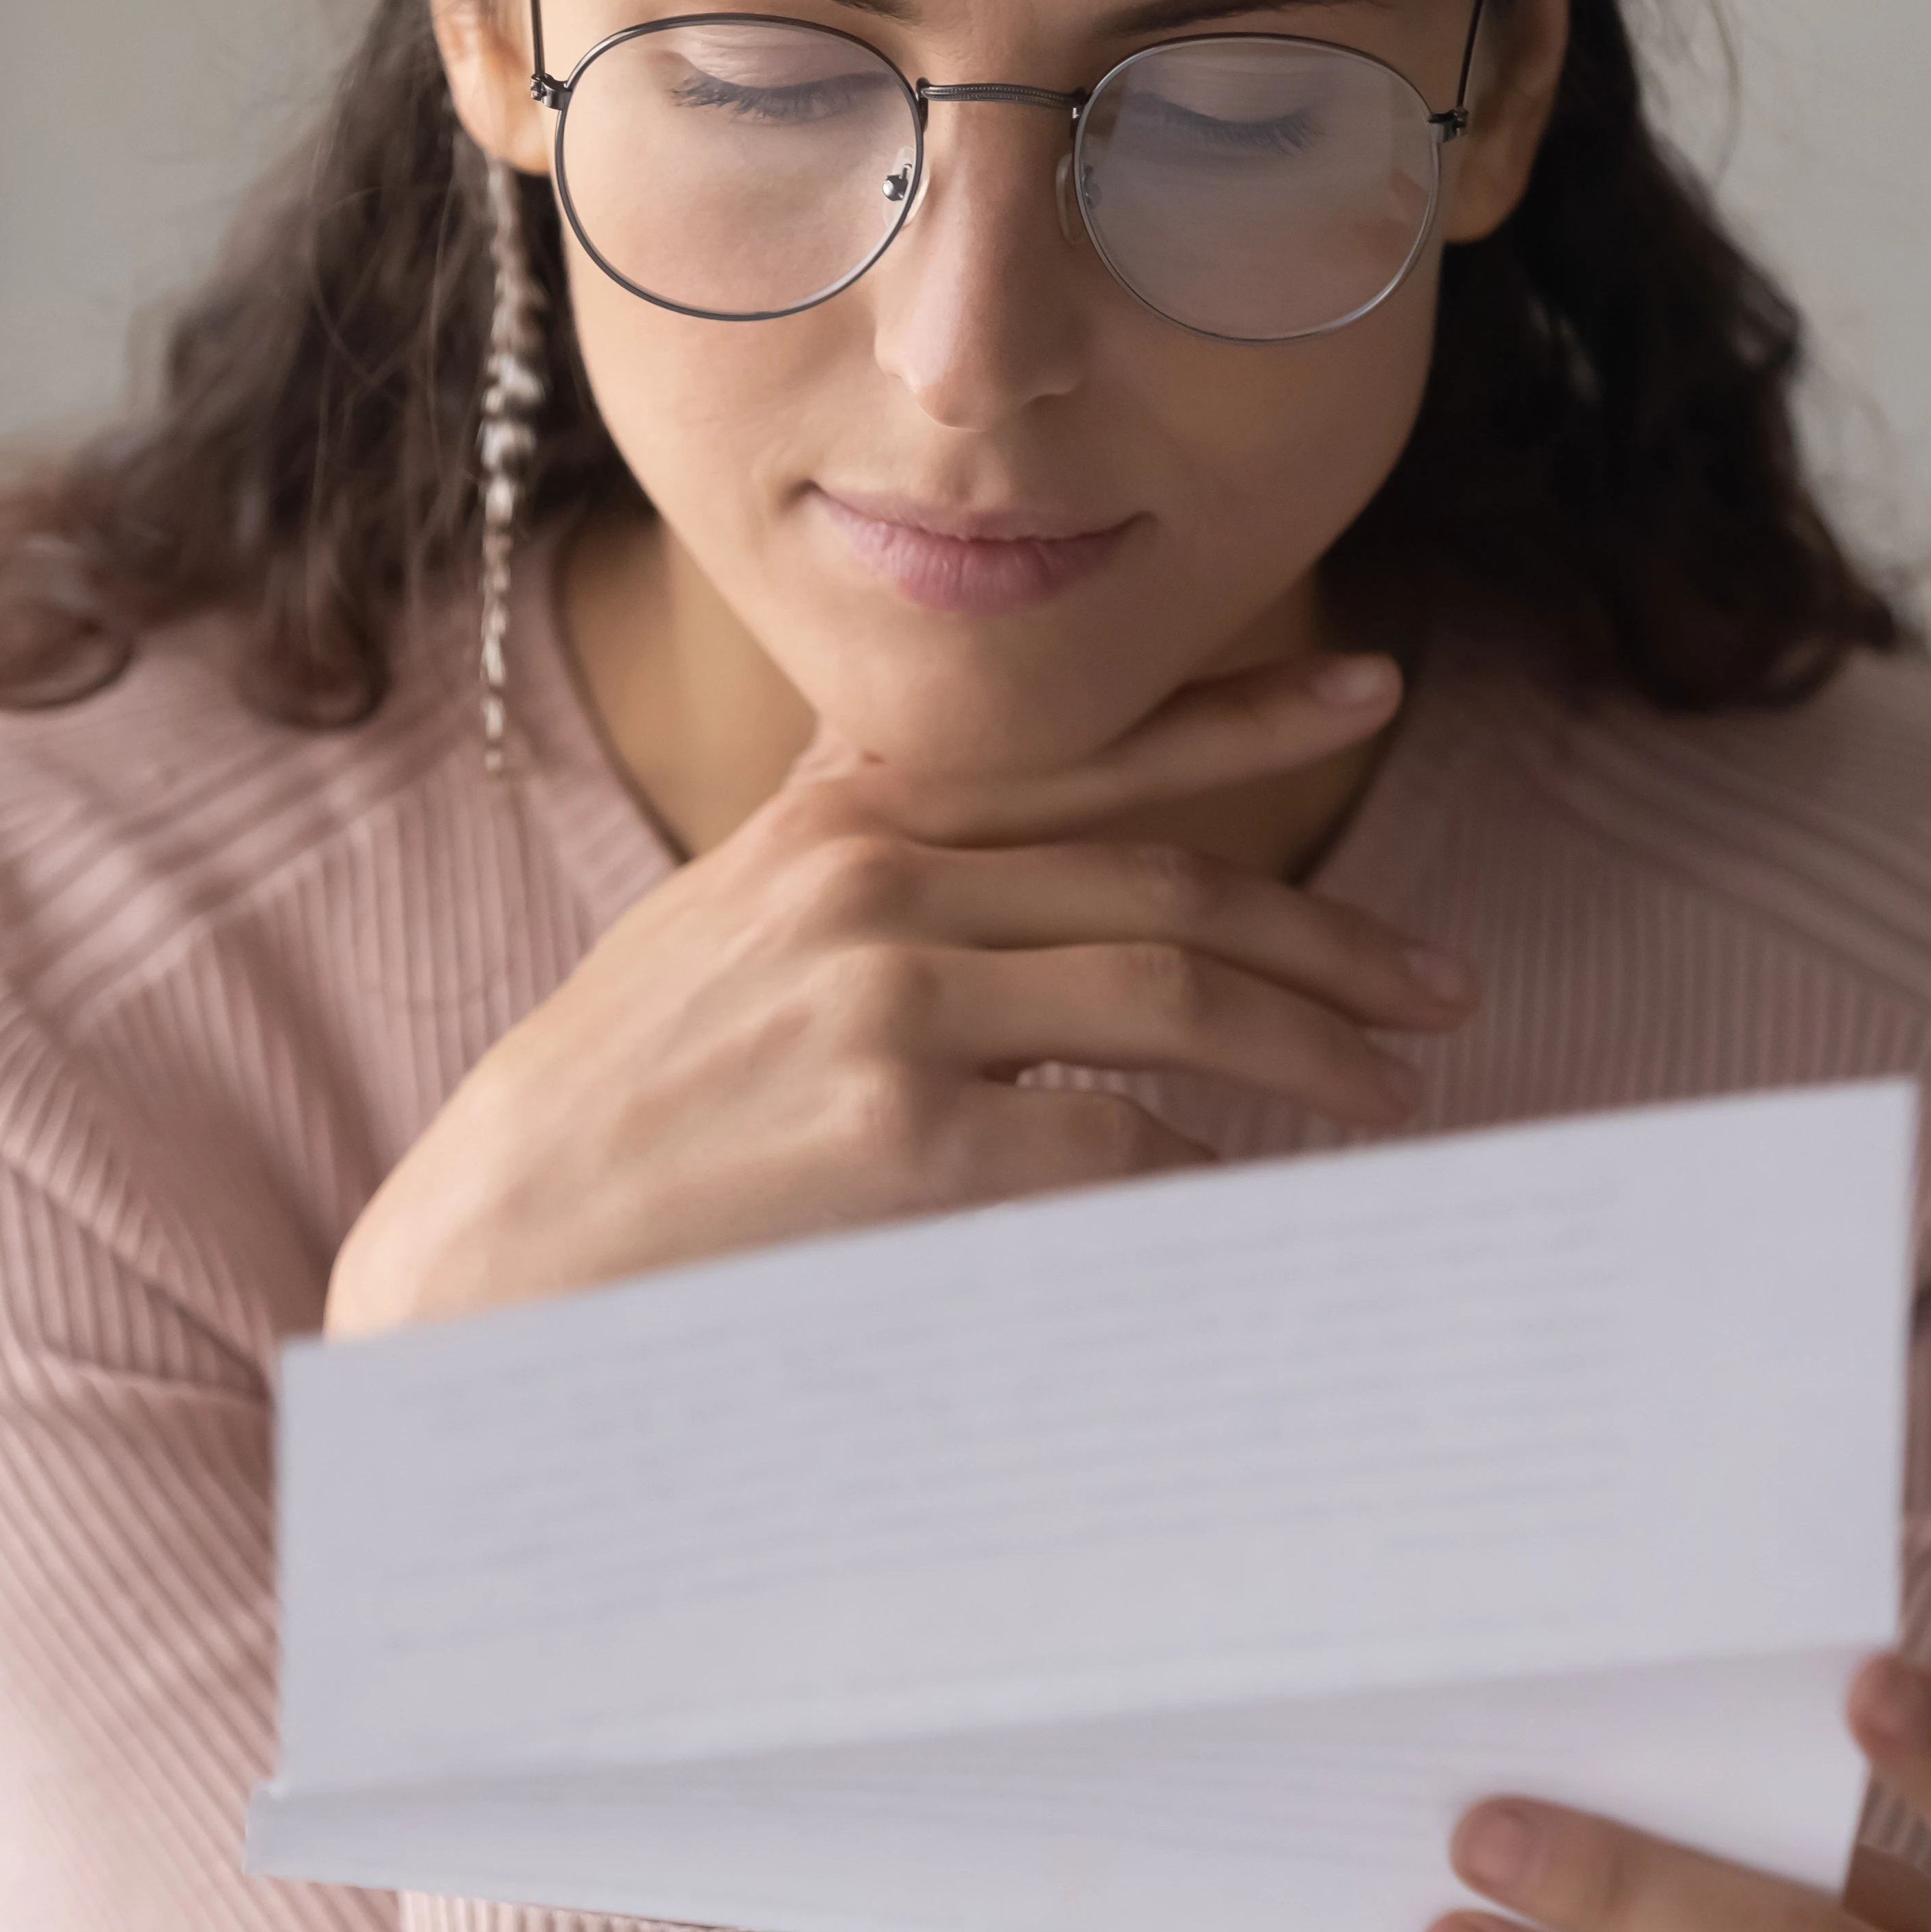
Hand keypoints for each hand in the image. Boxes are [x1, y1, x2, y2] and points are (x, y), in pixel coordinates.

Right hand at [323, 652, 1474, 1335]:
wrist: (493, 1245)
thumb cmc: (625, 1106)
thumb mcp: (731, 926)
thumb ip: (868, 867)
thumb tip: (1042, 883)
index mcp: (843, 819)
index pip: (1085, 745)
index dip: (1239, 715)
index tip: (1367, 686)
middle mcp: (875, 882)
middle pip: (1166, 884)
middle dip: (1326, 936)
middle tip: (1437, 987)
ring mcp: (888, 1003)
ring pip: (1170, 1000)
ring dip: (1308, 1052)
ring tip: (1388, 1092)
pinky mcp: (901, 1135)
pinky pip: (1114, 1147)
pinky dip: (1201, 1178)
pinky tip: (1250, 1205)